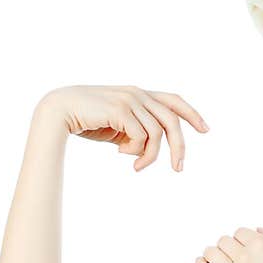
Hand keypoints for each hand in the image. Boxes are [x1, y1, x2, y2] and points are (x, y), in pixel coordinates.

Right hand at [38, 85, 209, 171]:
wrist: (57, 111)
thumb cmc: (85, 120)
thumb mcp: (116, 126)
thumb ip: (135, 130)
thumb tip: (148, 148)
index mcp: (138, 94)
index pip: (173, 100)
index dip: (192, 114)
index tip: (205, 130)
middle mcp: (137, 93)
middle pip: (171, 120)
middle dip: (179, 146)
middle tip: (178, 168)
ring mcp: (130, 99)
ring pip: (157, 132)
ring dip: (150, 155)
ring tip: (138, 168)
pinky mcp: (121, 109)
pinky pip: (141, 136)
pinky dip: (136, 150)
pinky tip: (120, 154)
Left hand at [194, 227, 262, 262]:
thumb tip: (258, 229)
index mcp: (262, 244)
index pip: (240, 232)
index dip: (241, 238)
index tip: (243, 246)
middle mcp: (246, 257)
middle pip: (224, 241)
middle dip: (227, 245)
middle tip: (228, 253)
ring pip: (212, 253)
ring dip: (212, 252)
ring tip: (213, 257)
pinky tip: (199, 262)